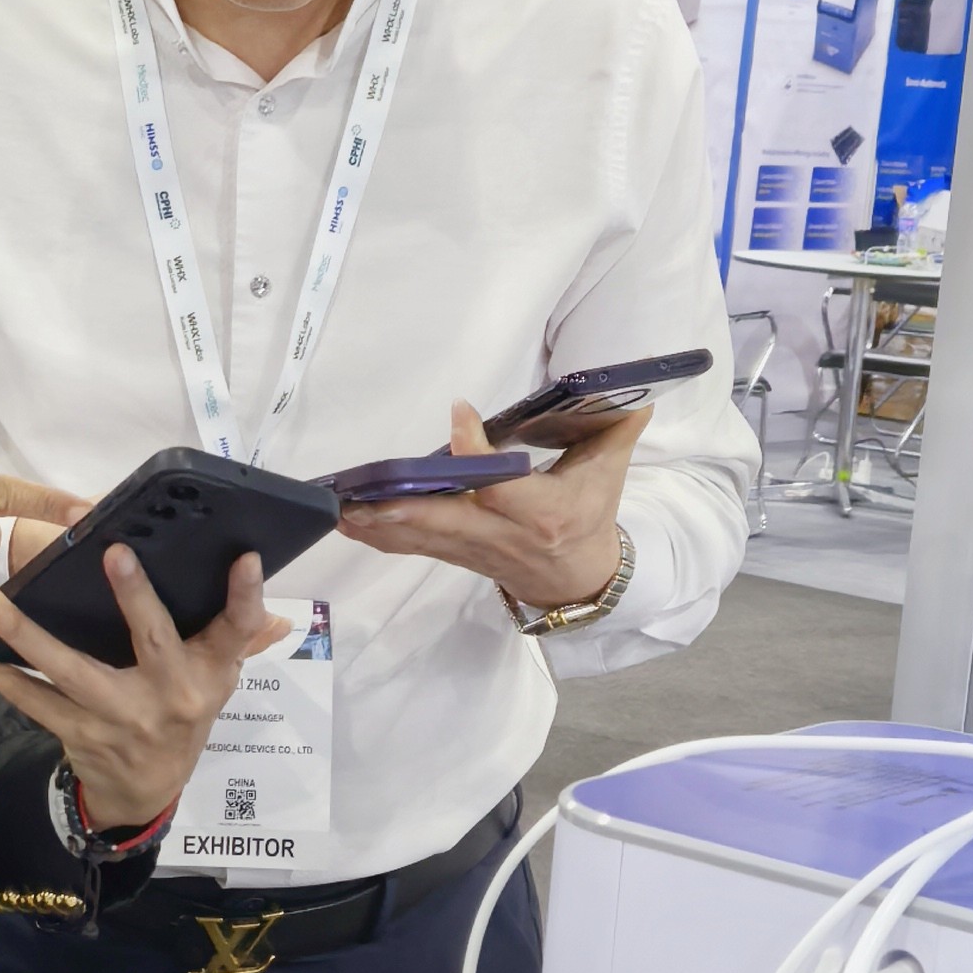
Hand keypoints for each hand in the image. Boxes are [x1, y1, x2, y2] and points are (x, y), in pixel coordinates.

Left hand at [0, 547, 287, 831]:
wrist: (146, 792)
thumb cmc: (182, 715)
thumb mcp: (217, 681)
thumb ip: (240, 641)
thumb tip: (279, 615)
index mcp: (209, 674)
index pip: (237, 633)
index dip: (247, 598)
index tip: (247, 558)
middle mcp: (170, 696)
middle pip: (155, 641)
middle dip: (137, 598)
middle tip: (115, 552)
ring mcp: (121, 717)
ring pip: (70, 670)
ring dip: (24, 633)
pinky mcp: (80, 733)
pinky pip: (32, 700)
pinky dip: (0, 674)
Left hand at [337, 398, 637, 614]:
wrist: (578, 581)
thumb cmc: (591, 516)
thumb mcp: (609, 474)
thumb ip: (616, 429)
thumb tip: (635, 391)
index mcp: (541, 512)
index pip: (501, 483)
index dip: (476, 452)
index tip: (459, 412)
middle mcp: (500, 535)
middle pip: (444, 521)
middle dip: (400, 508)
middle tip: (361, 490)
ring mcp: (471, 550)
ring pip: (417, 537)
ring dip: (375, 521)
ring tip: (337, 504)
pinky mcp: (452, 555)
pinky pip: (408, 546)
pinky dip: (375, 534)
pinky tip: (344, 519)